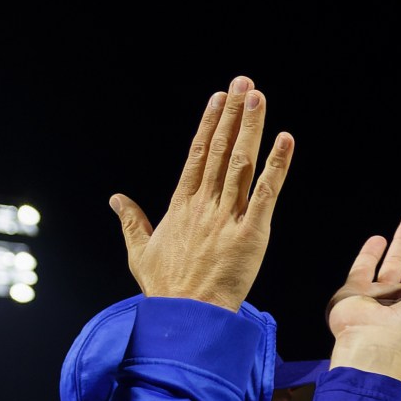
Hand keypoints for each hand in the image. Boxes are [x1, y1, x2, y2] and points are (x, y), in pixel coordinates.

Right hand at [111, 76, 292, 310]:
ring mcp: (226, 217)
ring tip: (257, 97)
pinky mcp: (251, 233)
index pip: (197, 155)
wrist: (186, 317)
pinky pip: (265, 194)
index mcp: (182, 206)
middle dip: (232, 115)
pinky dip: (277, 166)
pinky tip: (285, 140)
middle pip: (219, 150)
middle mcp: (204, 204)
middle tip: (243, 83)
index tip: (218, 99)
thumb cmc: (166, 288)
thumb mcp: (139, 251)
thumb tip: (116, 200)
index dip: (209, 124)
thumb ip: (131, 222)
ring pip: (240, 163)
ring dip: (250, 128)